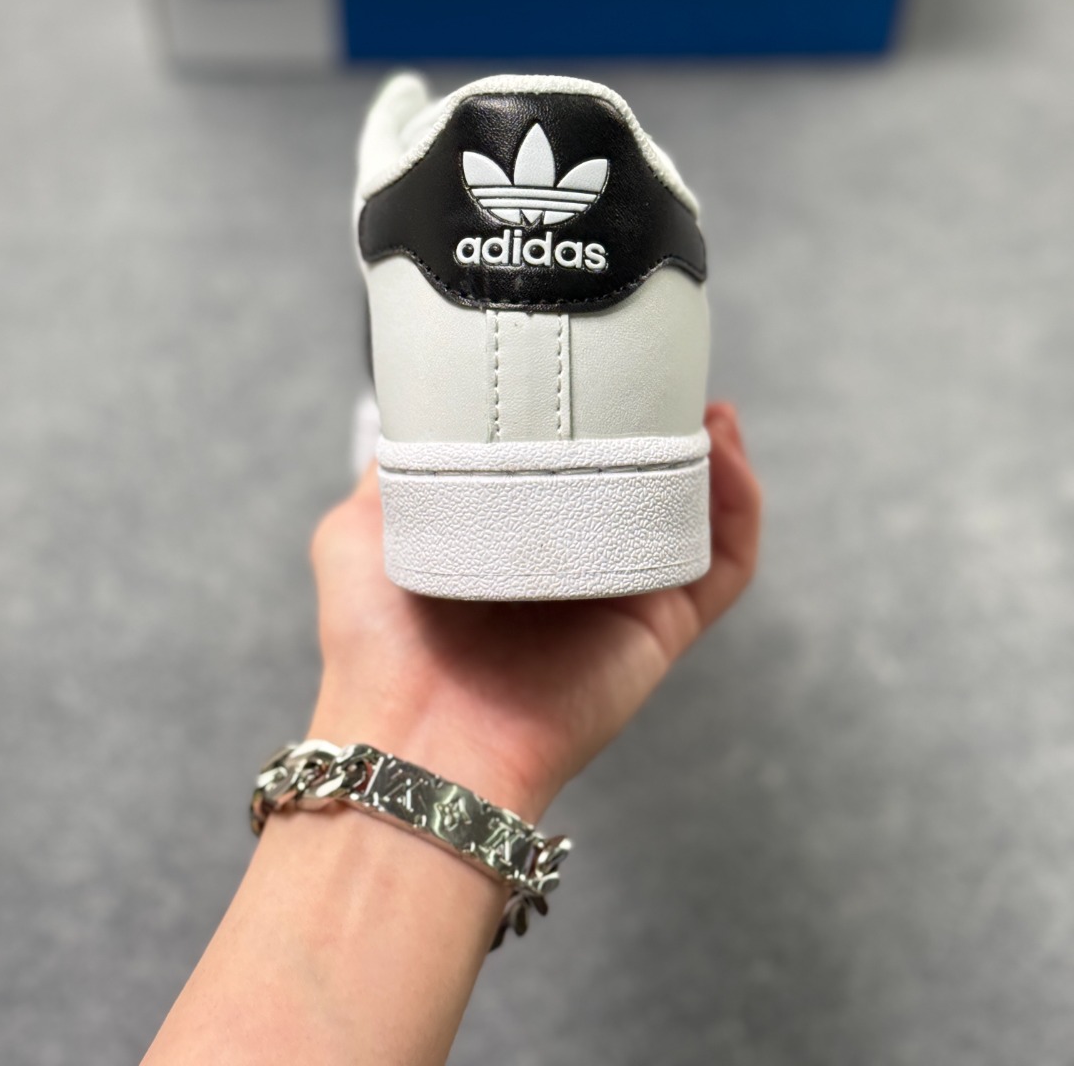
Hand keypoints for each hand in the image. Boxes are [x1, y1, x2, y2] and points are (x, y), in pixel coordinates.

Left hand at [309, 402, 761, 818]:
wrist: (415, 739)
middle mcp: (572, 563)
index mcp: (510, 536)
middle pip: (641, 484)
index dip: (595, 414)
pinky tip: (729, 459)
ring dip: (715, 460)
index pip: (569, 463)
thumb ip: (394, 468)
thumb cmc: (376, 643)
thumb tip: (415, 406)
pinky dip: (741, 513)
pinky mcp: (660, 629)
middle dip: (664, 427)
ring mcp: (621, 596)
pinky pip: (723, 568)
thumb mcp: (361, 526)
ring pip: (692, 517)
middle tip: (666, 377)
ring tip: (710, 412)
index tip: (602, 364)